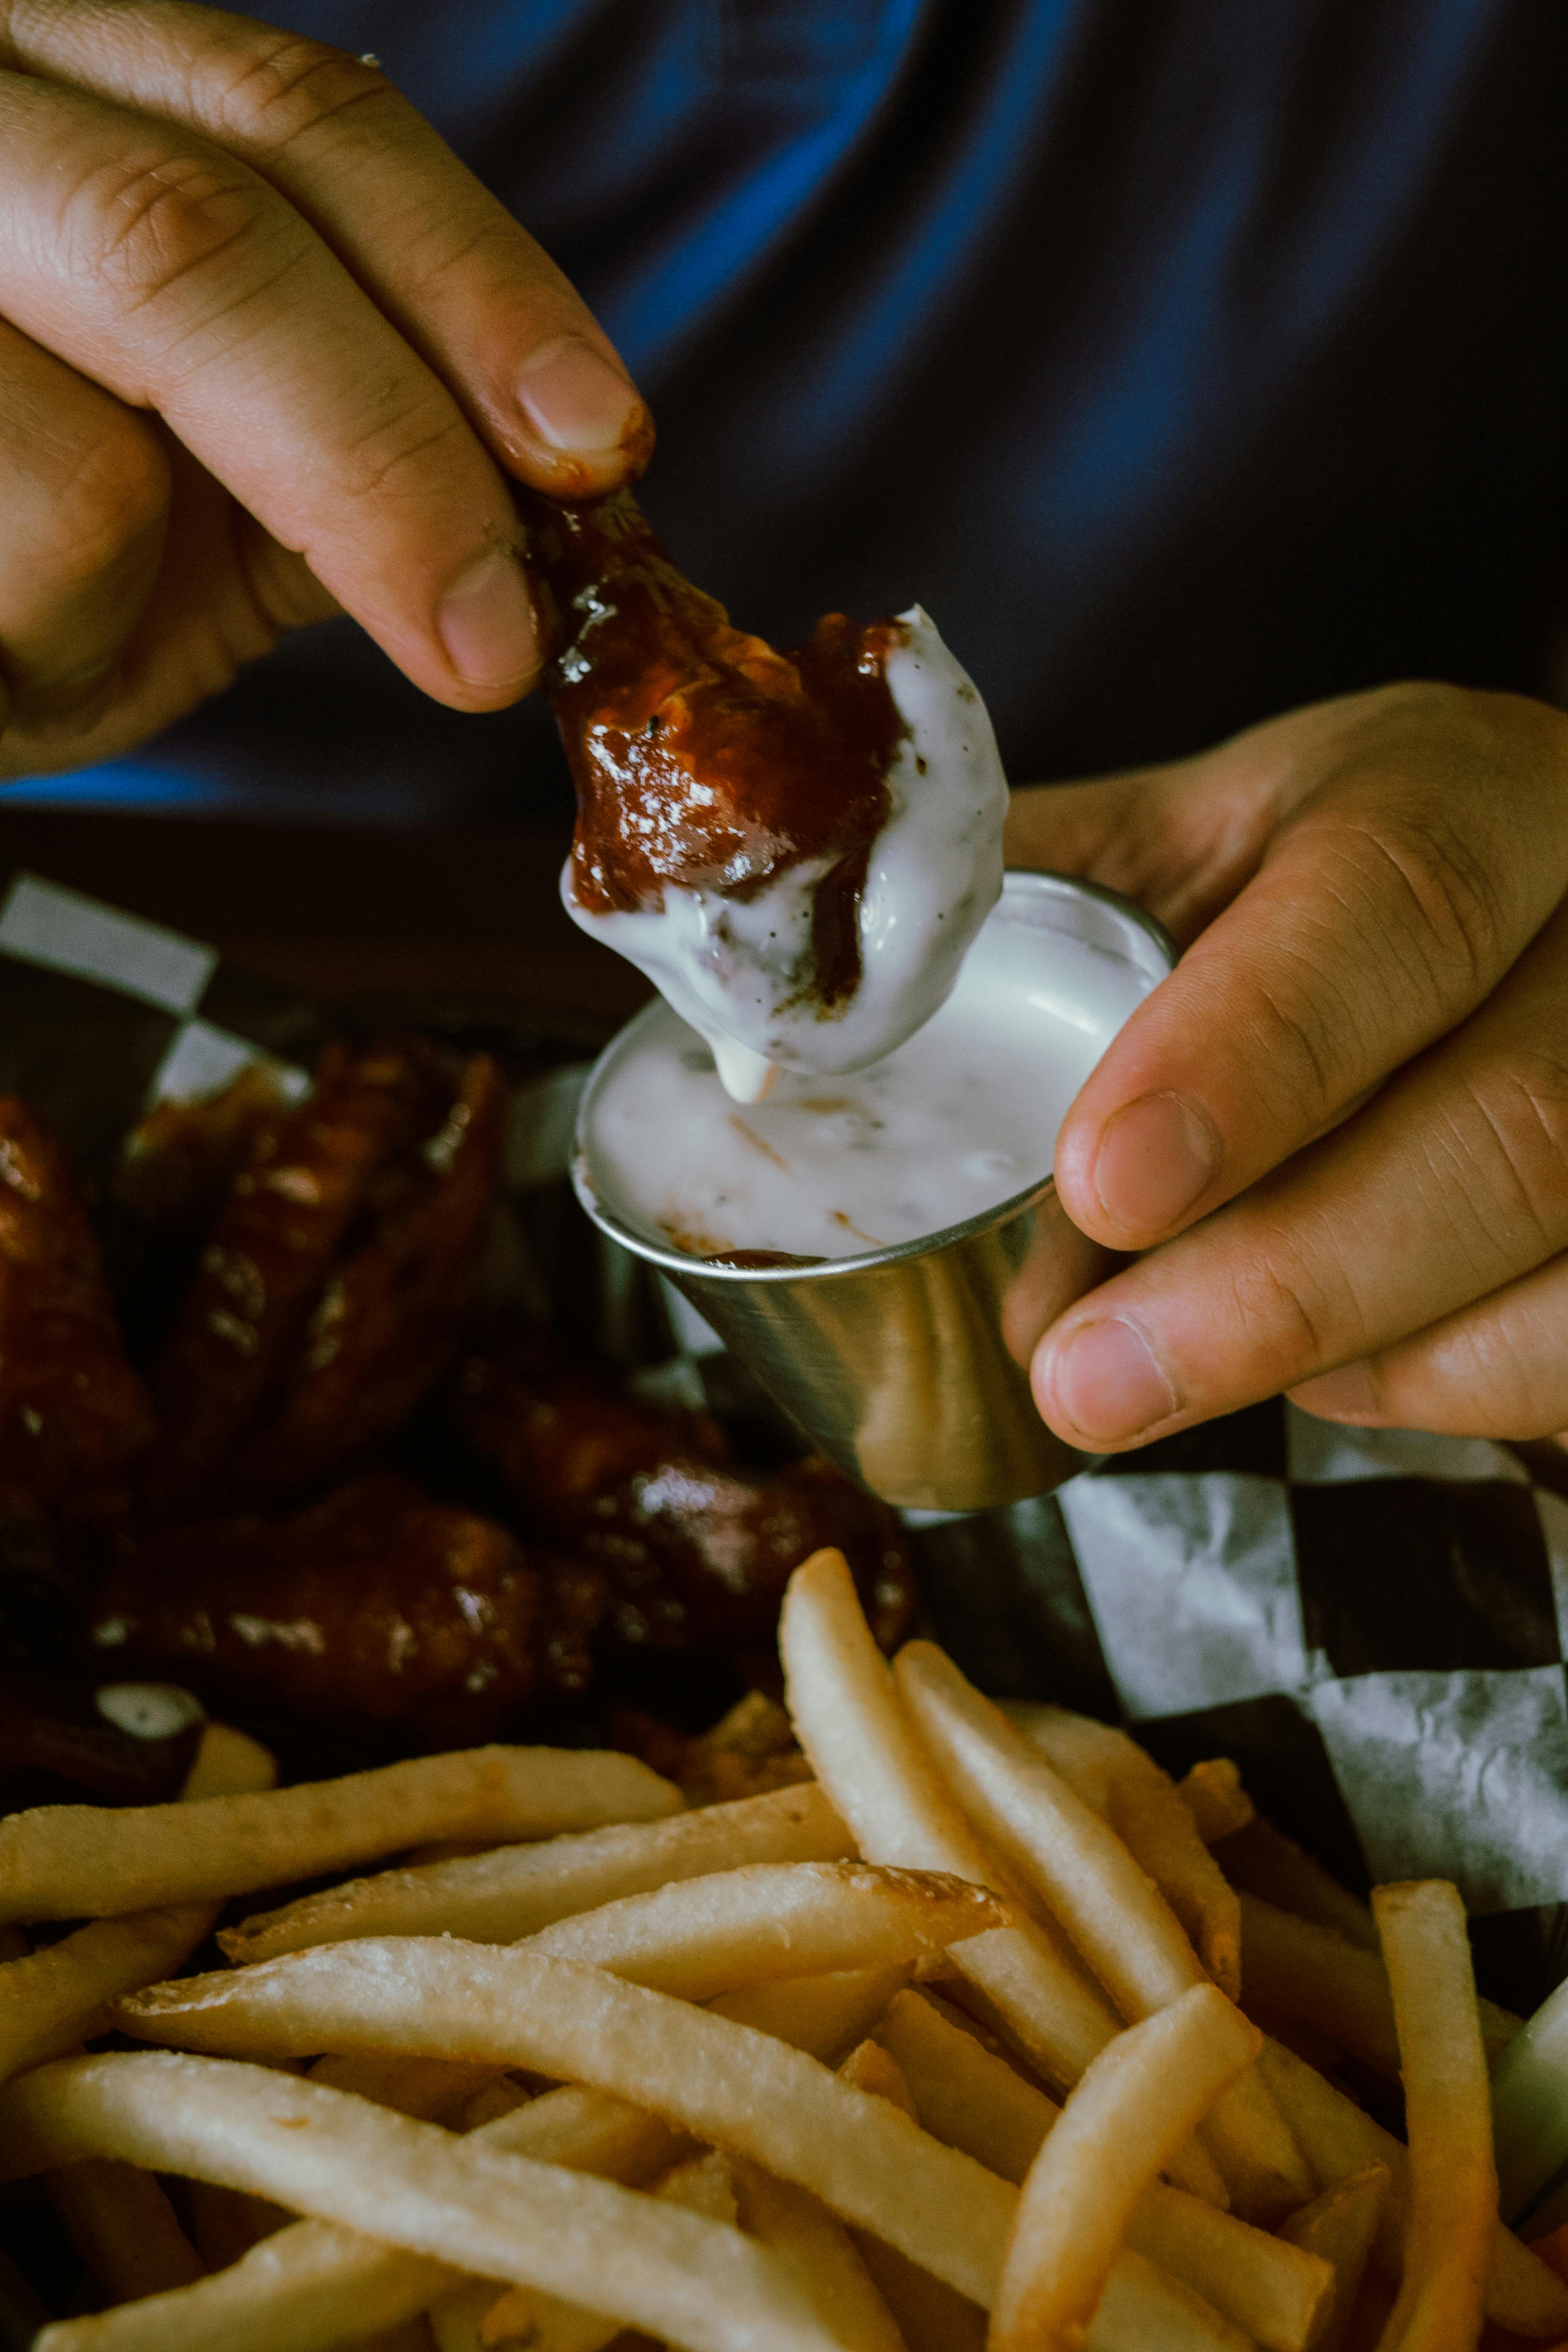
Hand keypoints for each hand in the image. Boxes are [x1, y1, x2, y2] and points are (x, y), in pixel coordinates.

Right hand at [0, 2, 650, 778]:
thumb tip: (553, 475)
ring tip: (81, 627)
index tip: (594, 442)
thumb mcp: (205, 469)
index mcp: (74, 92)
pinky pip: (16, 541)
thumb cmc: (17, 559)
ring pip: (91, 424)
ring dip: (151, 574)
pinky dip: (45, 637)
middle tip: (489, 636)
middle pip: (199, 231)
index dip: (472, 281)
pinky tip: (0, 640)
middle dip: (388, 456)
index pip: (300, 114)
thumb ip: (352, 428)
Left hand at [1005, 682, 1567, 1448]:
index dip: (1255, 1058)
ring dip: (1354, 1358)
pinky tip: (1327, 1368)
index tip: (1099, 1184)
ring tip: (1164, 1379)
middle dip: (1286, 1282)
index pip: (1391, 910)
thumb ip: (1036, 919)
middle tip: (1084, 1380)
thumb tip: (830, 1058)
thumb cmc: (1307, 880)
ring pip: (1557, 1256)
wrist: (1499, 896)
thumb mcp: (1186, 845)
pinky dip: (1439, 1387)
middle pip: (1511, 1124)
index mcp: (1456, 794)